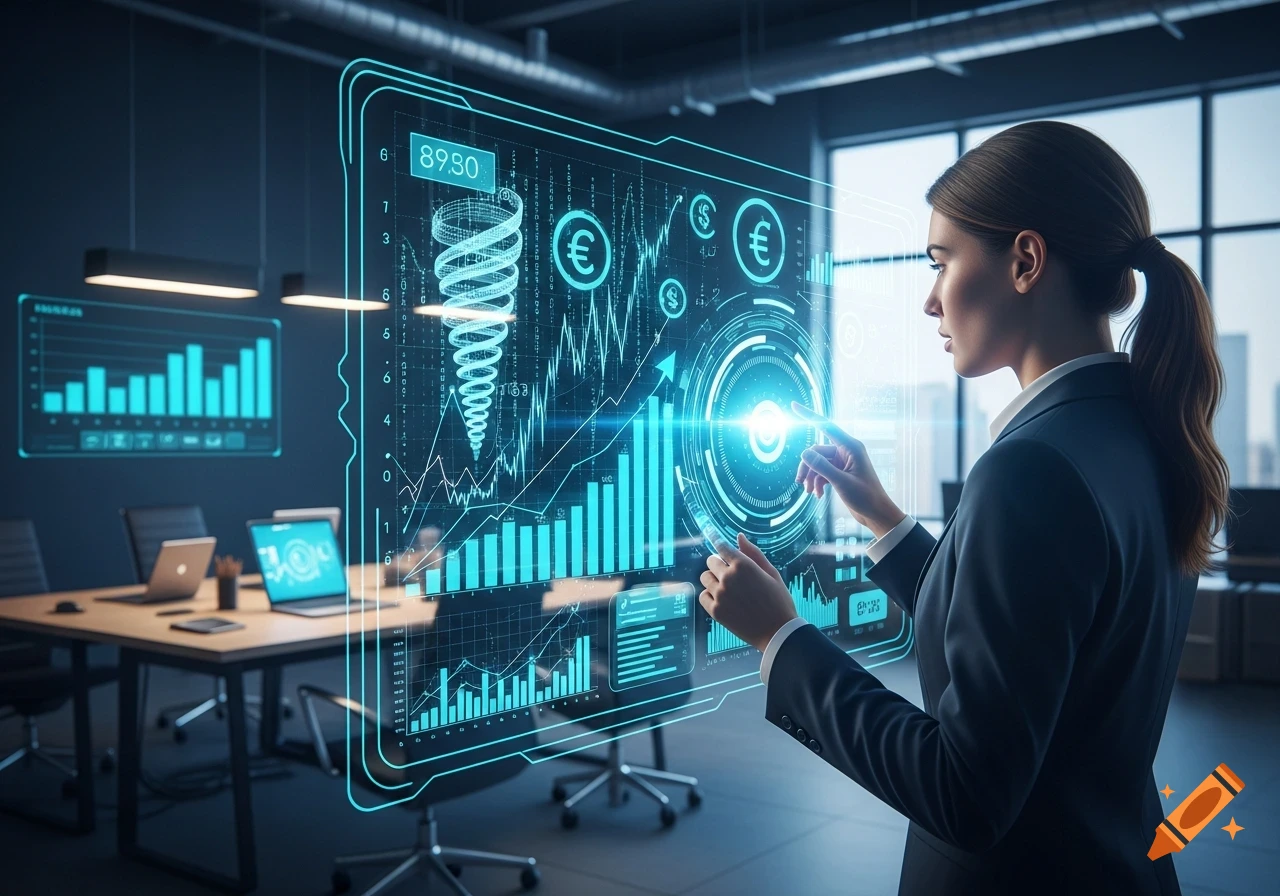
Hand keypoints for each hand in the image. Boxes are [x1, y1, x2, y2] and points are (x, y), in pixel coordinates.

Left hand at [699, 533, 797, 652]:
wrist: (778, 632)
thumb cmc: (779, 601)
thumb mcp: (771, 573)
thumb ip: (753, 553)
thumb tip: (739, 536)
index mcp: (743, 565)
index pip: (721, 547)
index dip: (722, 548)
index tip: (723, 551)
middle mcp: (728, 577)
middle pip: (711, 561)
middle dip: (720, 564)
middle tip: (732, 575)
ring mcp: (720, 595)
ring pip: (705, 578)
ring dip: (713, 580)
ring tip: (729, 589)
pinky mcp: (715, 611)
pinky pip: (703, 596)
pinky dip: (710, 596)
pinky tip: (723, 601)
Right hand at [791, 402, 905, 538]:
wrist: (876, 514)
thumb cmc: (866, 497)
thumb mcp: (841, 482)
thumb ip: (821, 466)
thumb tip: (804, 452)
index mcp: (851, 447)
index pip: (825, 426)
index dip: (808, 415)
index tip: (794, 405)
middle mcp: (846, 451)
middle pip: (816, 451)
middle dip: (807, 466)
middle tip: (799, 482)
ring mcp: (843, 462)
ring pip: (817, 463)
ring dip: (811, 477)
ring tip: (809, 492)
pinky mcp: (840, 472)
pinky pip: (822, 472)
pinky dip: (817, 482)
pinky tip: (817, 495)